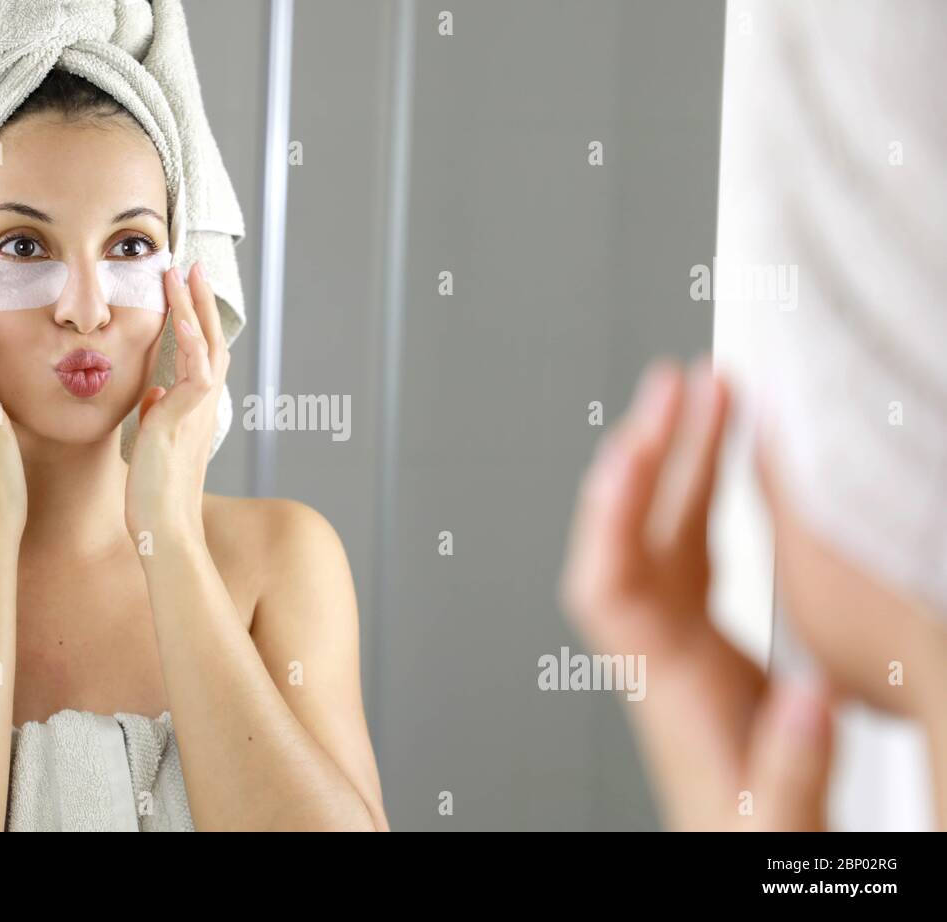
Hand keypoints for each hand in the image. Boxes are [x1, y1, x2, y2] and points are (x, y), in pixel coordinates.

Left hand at [124, 262, 229, 543]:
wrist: (163, 528)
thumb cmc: (154, 493)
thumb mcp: (152, 443)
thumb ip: (156, 414)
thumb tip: (153, 393)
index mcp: (192, 408)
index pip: (198, 353)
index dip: (194, 319)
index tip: (183, 289)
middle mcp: (202, 405)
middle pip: (210, 340)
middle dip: (201, 302)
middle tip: (193, 266)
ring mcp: (198, 410)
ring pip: (206, 346)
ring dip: (195, 308)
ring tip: (183, 272)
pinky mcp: (186, 418)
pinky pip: (196, 370)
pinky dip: (191, 339)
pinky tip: (183, 314)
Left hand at [560, 358, 833, 829]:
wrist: (740, 856)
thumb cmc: (744, 841)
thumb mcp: (773, 822)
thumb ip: (790, 765)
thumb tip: (810, 696)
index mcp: (665, 686)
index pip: (606, 585)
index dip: (610, 514)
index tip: (633, 450)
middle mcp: (659, 649)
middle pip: (636, 536)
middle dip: (653, 455)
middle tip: (678, 383)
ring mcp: (680, 638)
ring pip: (668, 532)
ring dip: (683, 462)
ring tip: (711, 394)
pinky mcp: (706, 638)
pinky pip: (697, 549)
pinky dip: (710, 497)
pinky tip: (732, 458)